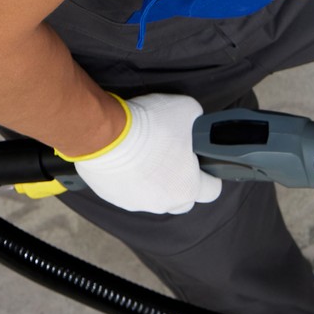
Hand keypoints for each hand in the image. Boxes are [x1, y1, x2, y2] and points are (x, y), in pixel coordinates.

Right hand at [63, 92, 221, 213]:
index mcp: (187, 188)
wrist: (102, 134)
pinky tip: (125, 160)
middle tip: (175, 161)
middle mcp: (163, 203)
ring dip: (154, 182)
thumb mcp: (187, 110)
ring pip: (153, 197)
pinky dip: (129, 180)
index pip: (211, 191)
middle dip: (182, 183)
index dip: (211, 176)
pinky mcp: (111, 196)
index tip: (204, 163)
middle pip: (182, 200)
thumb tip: (195, 119)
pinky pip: (127, 192)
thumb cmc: (148, 127)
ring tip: (146, 157)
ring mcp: (135, 203)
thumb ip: (197, 120)